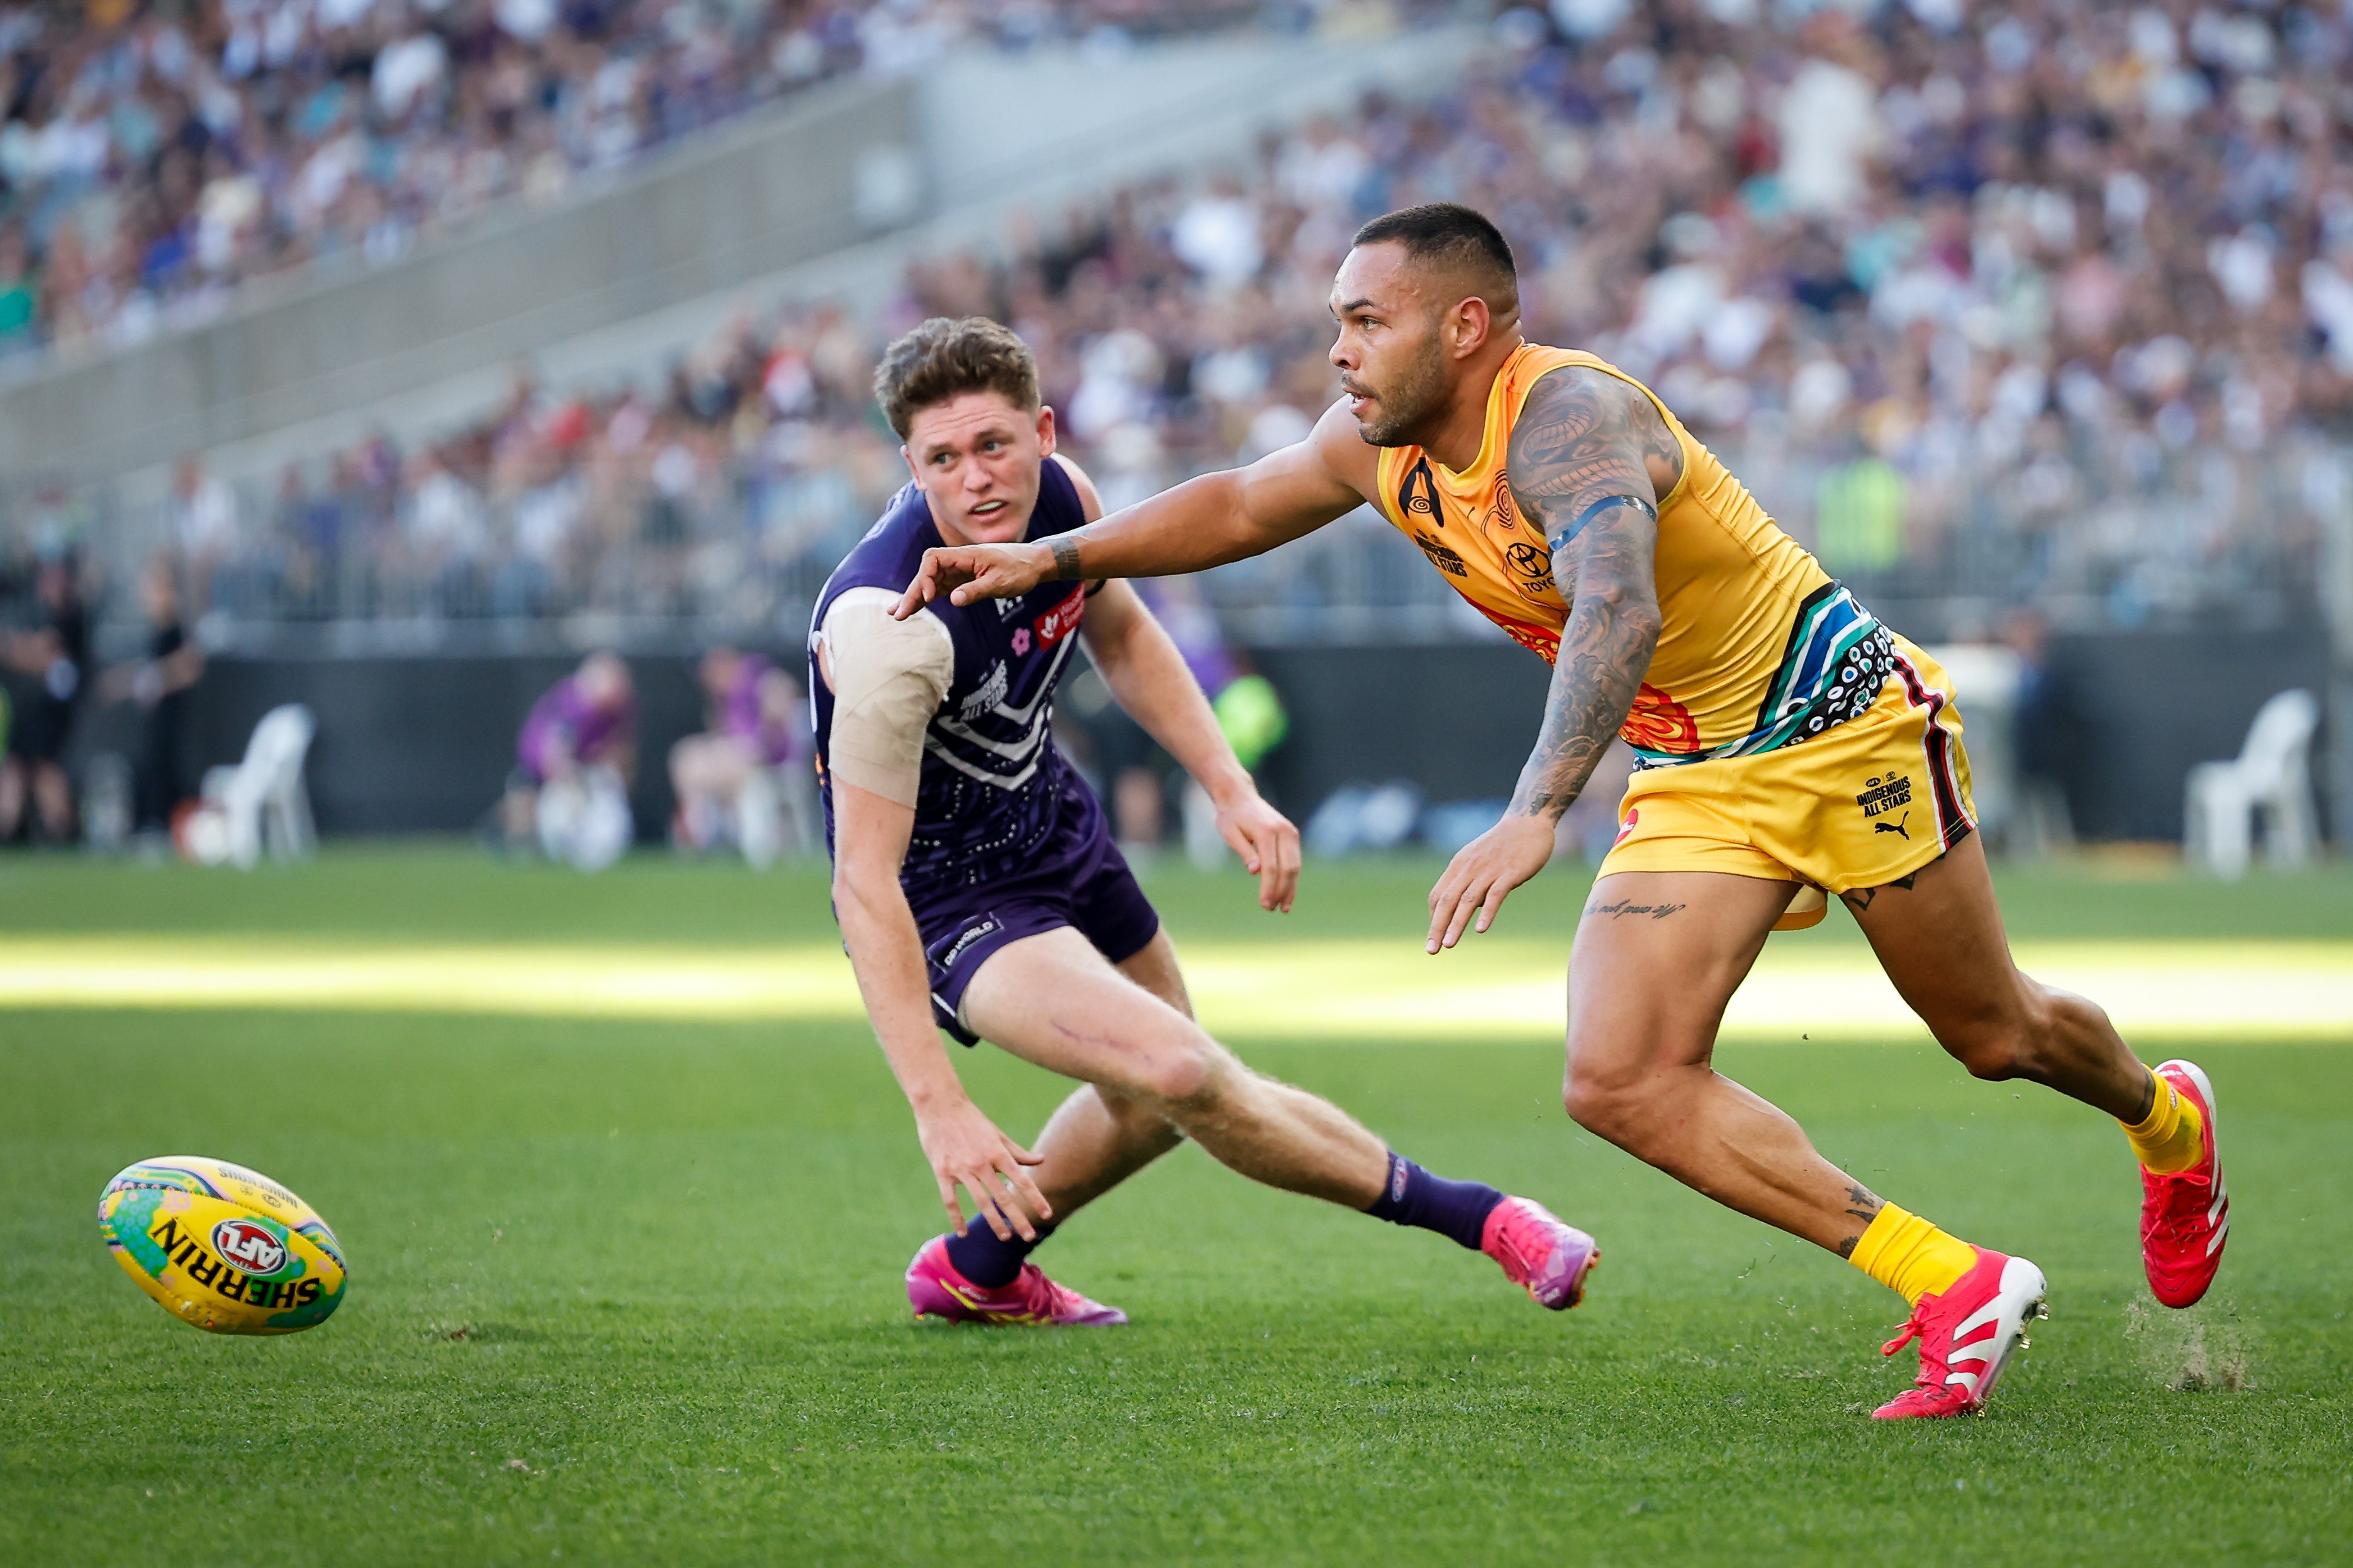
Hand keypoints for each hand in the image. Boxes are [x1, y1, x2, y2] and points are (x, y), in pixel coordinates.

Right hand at [893, 542, 1052, 617]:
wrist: (1034, 564)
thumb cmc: (1020, 570)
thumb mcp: (1000, 582)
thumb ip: (976, 590)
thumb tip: (954, 600)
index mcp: (965, 555)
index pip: (933, 559)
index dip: (926, 577)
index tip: (930, 597)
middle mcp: (958, 561)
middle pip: (927, 573)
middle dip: (912, 592)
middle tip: (898, 613)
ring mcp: (959, 571)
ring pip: (931, 582)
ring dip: (915, 597)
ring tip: (897, 614)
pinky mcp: (962, 580)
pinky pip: (940, 589)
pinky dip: (927, 599)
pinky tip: (914, 608)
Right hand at [914, 1096, 1050, 1240]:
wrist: (940, 1105)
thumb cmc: (971, 1119)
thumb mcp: (997, 1134)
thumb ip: (1018, 1152)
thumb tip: (1041, 1160)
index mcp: (997, 1153)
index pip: (1022, 1180)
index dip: (1036, 1198)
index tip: (1048, 1214)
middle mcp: (982, 1163)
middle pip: (1003, 1196)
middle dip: (1018, 1218)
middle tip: (1029, 1236)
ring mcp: (961, 1169)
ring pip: (980, 1202)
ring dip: (993, 1222)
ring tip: (1005, 1238)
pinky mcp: (942, 1172)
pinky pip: (951, 1201)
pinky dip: (957, 1218)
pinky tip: (963, 1233)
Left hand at [1214, 787, 1300, 912]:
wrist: (1241, 797)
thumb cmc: (1232, 817)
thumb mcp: (1230, 833)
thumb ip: (1244, 851)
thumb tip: (1255, 872)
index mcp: (1267, 831)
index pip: (1271, 866)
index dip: (1269, 888)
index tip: (1264, 904)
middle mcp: (1284, 831)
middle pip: (1288, 868)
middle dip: (1281, 891)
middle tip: (1270, 908)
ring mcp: (1291, 833)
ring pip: (1295, 867)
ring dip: (1290, 889)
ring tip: (1283, 908)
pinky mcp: (1293, 836)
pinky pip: (1295, 861)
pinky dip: (1292, 879)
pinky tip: (1287, 894)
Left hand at [1426, 813, 1556, 952]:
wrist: (1528, 822)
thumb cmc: (1504, 845)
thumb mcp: (1479, 860)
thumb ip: (1471, 881)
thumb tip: (1468, 908)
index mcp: (1460, 865)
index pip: (1439, 895)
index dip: (1434, 917)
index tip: (1434, 936)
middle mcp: (1469, 868)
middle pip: (1448, 900)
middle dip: (1437, 926)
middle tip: (1431, 950)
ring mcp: (1489, 870)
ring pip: (1467, 901)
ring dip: (1456, 924)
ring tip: (1448, 944)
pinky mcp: (1510, 873)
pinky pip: (1495, 895)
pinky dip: (1486, 913)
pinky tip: (1480, 929)